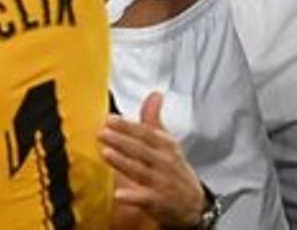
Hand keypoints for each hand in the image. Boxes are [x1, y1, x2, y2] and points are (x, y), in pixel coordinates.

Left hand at [99, 92, 209, 224]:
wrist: (194, 202)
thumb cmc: (175, 169)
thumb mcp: (168, 143)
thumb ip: (154, 120)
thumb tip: (154, 94)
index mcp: (166, 145)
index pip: (145, 133)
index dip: (127, 126)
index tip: (110, 119)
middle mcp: (164, 162)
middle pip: (140, 149)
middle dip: (121, 140)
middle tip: (102, 133)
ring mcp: (161, 182)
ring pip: (139, 171)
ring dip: (123, 162)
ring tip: (106, 153)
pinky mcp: (158, 202)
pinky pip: (144, 199)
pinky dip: (132, 197)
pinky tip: (118, 194)